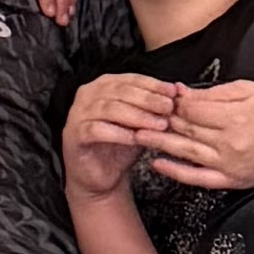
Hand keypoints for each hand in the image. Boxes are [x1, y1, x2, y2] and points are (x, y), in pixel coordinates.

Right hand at [62, 69, 173, 197]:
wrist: (100, 175)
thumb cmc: (122, 144)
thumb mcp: (142, 122)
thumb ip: (155, 107)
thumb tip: (180, 91)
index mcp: (104, 85)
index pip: (131, 78)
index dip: (153, 84)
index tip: (175, 92)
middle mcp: (88, 94)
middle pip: (121, 91)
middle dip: (148, 99)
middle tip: (169, 107)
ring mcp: (78, 113)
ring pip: (110, 108)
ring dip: (137, 116)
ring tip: (159, 124)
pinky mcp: (74, 134)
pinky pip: (96, 130)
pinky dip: (118, 133)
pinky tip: (135, 138)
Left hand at [143, 78, 253, 190]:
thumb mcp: (250, 90)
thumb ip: (213, 93)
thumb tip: (182, 92)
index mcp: (234, 117)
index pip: (190, 109)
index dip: (171, 102)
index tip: (158, 96)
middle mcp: (229, 143)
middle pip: (184, 129)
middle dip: (158, 121)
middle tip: (134, 114)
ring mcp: (230, 165)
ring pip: (185, 152)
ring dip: (157, 143)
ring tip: (134, 134)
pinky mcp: (233, 180)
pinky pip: (198, 178)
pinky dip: (176, 172)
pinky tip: (158, 164)